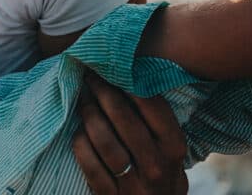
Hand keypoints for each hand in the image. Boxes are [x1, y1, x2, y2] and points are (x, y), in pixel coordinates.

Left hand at [72, 73, 187, 193]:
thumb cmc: (160, 176)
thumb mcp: (169, 154)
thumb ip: (158, 126)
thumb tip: (133, 78)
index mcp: (174, 149)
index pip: (153, 107)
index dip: (130, 83)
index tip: (112, 67)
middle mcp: (156, 166)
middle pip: (123, 118)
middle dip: (103, 91)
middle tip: (89, 76)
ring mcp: (132, 185)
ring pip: (103, 140)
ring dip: (88, 114)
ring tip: (81, 99)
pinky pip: (89, 164)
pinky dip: (80, 143)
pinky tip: (77, 131)